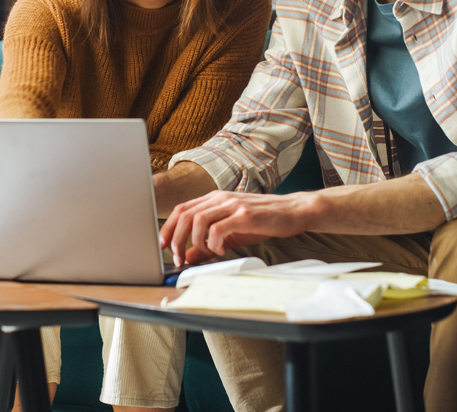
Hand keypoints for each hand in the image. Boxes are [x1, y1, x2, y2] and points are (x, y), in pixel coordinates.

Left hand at [160, 190, 314, 265]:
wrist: (293, 210)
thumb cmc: (263, 219)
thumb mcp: (232, 232)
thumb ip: (209, 243)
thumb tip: (189, 256)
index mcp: (214, 198)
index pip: (181, 210)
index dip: (168, 228)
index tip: (163, 246)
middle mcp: (220, 198)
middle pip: (185, 215)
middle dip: (176, 239)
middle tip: (178, 258)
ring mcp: (232, 205)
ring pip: (198, 221)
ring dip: (194, 242)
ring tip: (203, 254)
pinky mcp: (244, 215)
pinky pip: (218, 229)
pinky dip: (214, 243)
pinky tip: (221, 250)